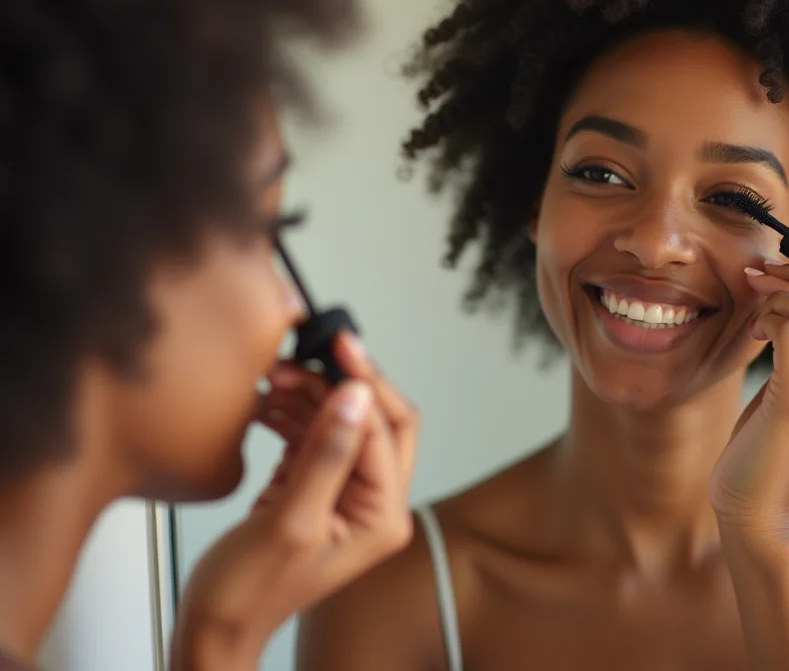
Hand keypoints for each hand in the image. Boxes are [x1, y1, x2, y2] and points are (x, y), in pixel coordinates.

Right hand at [173, 333, 418, 669]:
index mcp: (383, 515)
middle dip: (341, 384)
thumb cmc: (249, 594)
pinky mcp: (313, 486)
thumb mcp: (291, 521)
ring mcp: (343, 492)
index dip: (365, 384)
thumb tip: (356, 397)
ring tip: (275, 376)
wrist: (212, 625)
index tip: (337, 348)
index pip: (389, 431)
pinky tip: (268, 401)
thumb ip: (326, 456)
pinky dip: (293, 413)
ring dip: (310, 394)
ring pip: (342, 421)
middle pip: (375, 420)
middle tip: (307, 357)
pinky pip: (314, 434)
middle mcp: (372, 502)